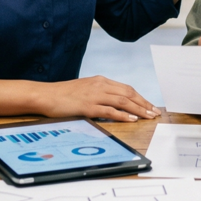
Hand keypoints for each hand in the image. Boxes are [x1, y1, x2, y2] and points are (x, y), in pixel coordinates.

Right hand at [35, 76, 159, 121]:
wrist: (46, 95)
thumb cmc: (63, 94)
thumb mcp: (85, 89)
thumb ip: (99, 93)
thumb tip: (113, 103)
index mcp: (100, 81)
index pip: (126, 88)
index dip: (140, 97)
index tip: (149, 106)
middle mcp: (99, 86)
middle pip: (128, 94)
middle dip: (144, 104)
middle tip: (155, 112)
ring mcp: (94, 95)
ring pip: (122, 101)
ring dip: (138, 109)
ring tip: (148, 117)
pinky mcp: (87, 106)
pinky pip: (109, 110)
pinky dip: (123, 115)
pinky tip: (131, 119)